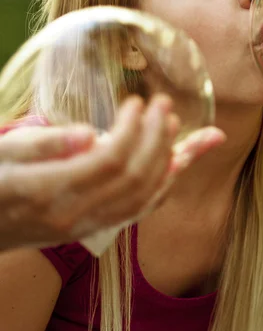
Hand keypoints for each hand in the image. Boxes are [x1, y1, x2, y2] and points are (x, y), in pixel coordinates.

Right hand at [0, 95, 224, 249]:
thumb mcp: (4, 153)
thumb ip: (43, 144)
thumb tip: (87, 134)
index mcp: (49, 190)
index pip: (109, 161)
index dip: (132, 129)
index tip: (136, 102)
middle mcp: (74, 215)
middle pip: (133, 179)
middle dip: (157, 138)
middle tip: (164, 104)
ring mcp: (87, 226)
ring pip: (142, 198)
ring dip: (167, 160)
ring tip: (175, 125)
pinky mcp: (95, 228)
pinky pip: (138, 211)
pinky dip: (162, 186)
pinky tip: (177, 165)